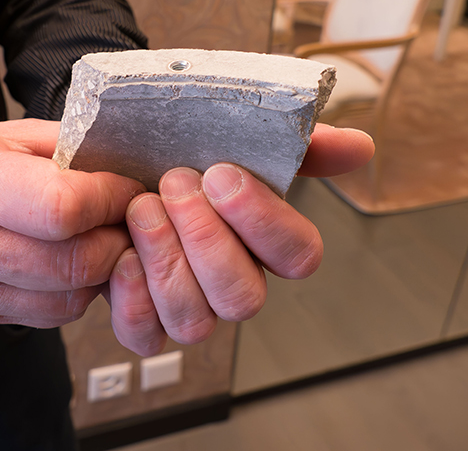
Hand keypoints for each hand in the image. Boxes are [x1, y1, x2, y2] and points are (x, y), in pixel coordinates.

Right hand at [0, 119, 144, 327]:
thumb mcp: (8, 135)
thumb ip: (69, 147)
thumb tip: (131, 167)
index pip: (60, 208)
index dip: (109, 199)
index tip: (126, 188)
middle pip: (72, 263)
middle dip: (117, 240)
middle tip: (127, 219)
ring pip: (70, 298)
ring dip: (103, 270)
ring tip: (102, 237)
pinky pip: (54, 315)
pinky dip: (78, 290)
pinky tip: (74, 261)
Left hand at [106, 125, 374, 355]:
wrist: (107, 166)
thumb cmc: (173, 151)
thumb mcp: (232, 131)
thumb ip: (294, 142)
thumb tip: (360, 146)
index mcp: (262, 238)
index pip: (298, 255)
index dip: (264, 221)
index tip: (223, 174)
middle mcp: (232, 279)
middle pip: (245, 297)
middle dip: (206, 239)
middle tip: (174, 183)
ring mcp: (189, 305)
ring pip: (198, 322)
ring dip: (167, 260)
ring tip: (142, 207)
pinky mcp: (145, 318)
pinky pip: (147, 336)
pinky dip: (132, 297)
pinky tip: (122, 253)